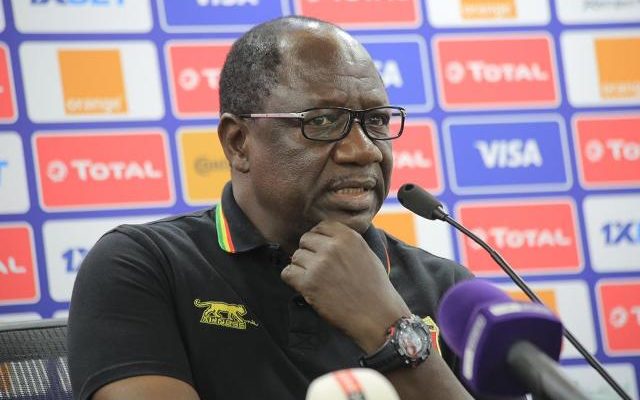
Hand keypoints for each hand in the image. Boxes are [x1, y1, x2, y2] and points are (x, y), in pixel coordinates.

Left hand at [281, 220, 410, 352]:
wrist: (377, 316)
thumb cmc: (374, 288)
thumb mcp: (366, 253)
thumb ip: (346, 241)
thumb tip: (325, 236)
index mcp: (348, 237)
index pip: (321, 226)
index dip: (319, 238)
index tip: (321, 250)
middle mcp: (332, 247)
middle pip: (305, 239)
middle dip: (309, 252)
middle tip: (318, 268)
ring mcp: (319, 265)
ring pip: (295, 256)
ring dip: (301, 267)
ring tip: (315, 279)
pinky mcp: (308, 283)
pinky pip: (287, 273)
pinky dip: (293, 279)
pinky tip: (305, 286)